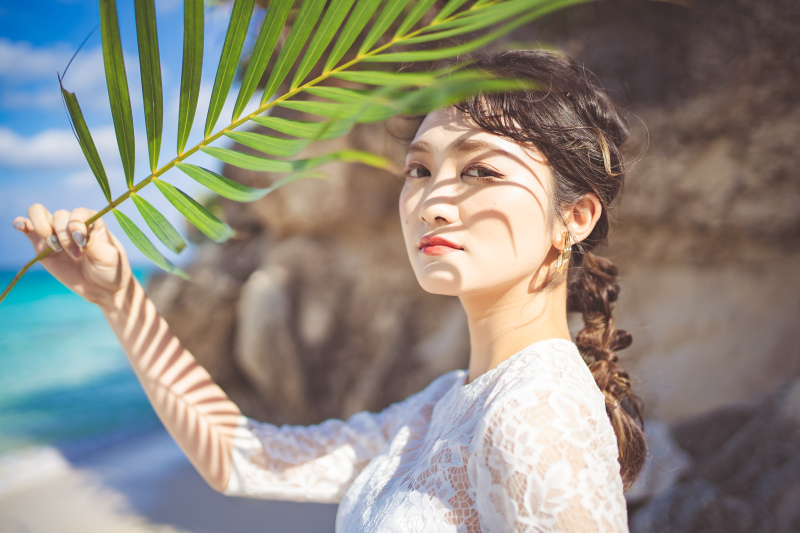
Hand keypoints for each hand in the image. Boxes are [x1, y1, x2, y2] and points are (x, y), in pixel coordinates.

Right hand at [13, 204, 133, 308]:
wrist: (103, 288)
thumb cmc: (110, 269)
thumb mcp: (108, 256)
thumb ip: (93, 242)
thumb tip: (76, 232)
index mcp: (92, 221)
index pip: (76, 213)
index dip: (75, 226)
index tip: (82, 245)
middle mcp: (72, 223)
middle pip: (58, 215)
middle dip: (64, 237)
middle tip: (75, 255)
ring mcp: (56, 233)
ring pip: (39, 214)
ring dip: (43, 228)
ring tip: (54, 247)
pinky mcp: (42, 245)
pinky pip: (27, 227)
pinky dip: (22, 223)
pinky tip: (22, 227)